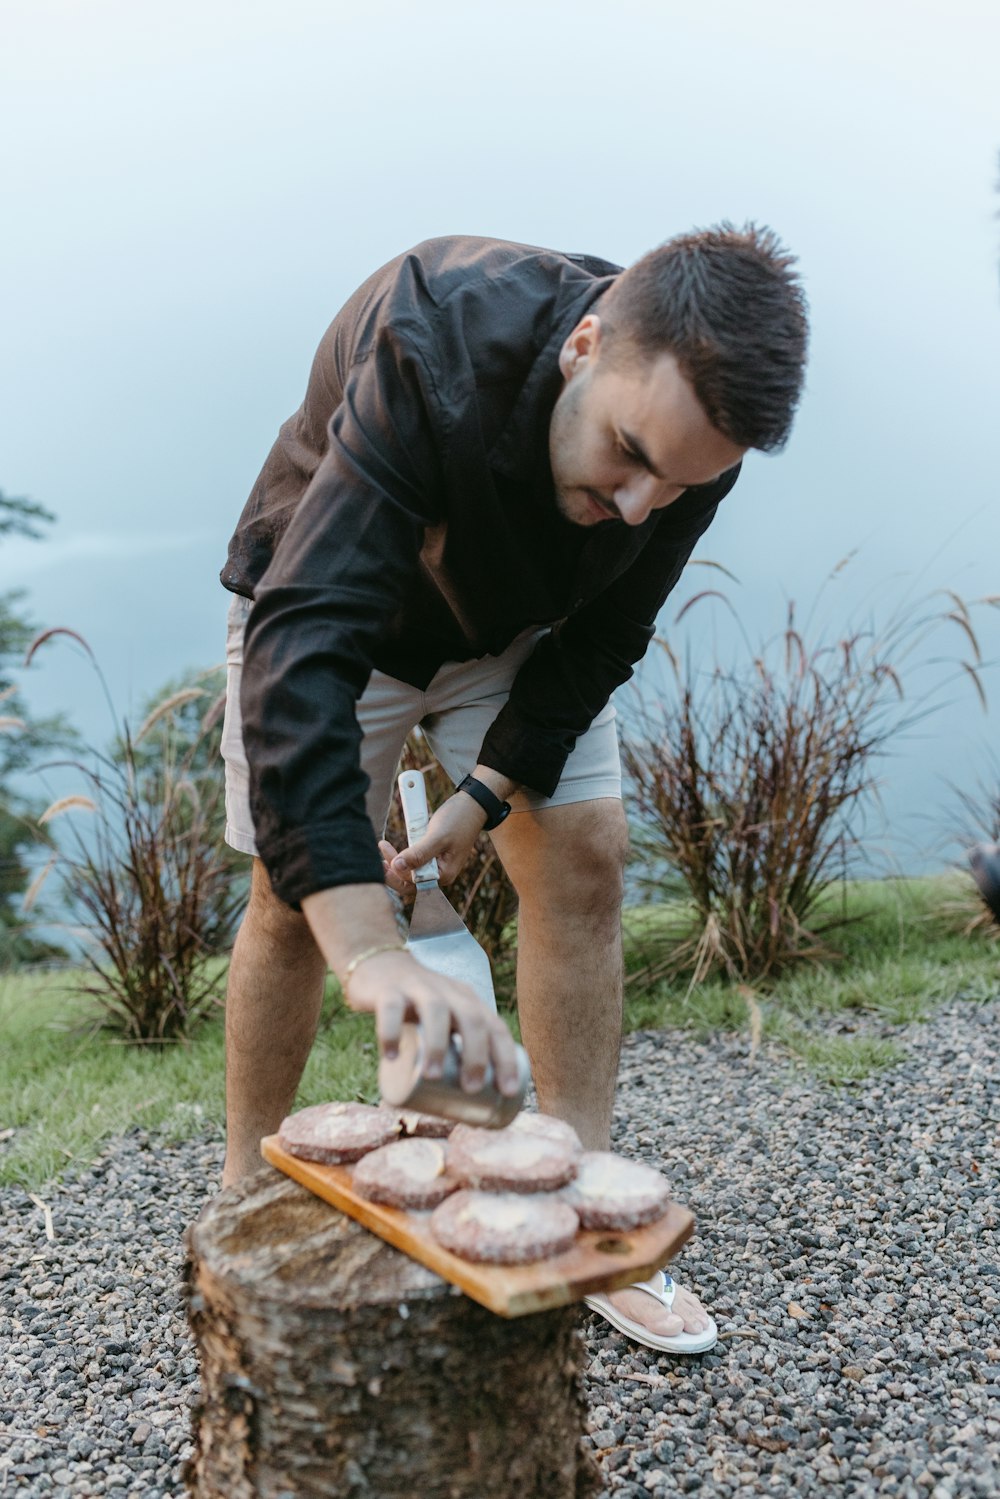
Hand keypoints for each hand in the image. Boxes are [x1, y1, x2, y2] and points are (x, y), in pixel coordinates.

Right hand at [344, 947, 521, 1095]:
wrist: (380, 966)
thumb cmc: (419, 1006)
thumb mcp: (447, 1019)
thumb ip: (457, 1049)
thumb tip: (469, 1107)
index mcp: (468, 1001)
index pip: (495, 1027)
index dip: (507, 1058)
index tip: (508, 1091)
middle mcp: (449, 992)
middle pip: (471, 1019)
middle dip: (476, 1055)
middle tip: (471, 1089)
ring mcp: (419, 988)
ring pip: (435, 1011)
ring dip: (438, 1045)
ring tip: (433, 1077)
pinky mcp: (388, 989)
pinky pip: (391, 1007)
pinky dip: (390, 1031)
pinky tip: (389, 1056)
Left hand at [382, 788, 488, 888]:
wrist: (471, 805)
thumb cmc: (459, 820)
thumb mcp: (437, 837)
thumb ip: (418, 854)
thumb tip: (397, 866)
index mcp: (443, 874)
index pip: (413, 884)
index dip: (396, 874)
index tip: (384, 860)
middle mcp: (440, 873)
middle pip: (409, 880)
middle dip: (393, 870)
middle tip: (379, 857)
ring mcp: (436, 863)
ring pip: (410, 870)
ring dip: (395, 861)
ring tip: (384, 848)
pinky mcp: (432, 853)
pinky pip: (413, 858)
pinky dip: (403, 853)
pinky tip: (393, 847)